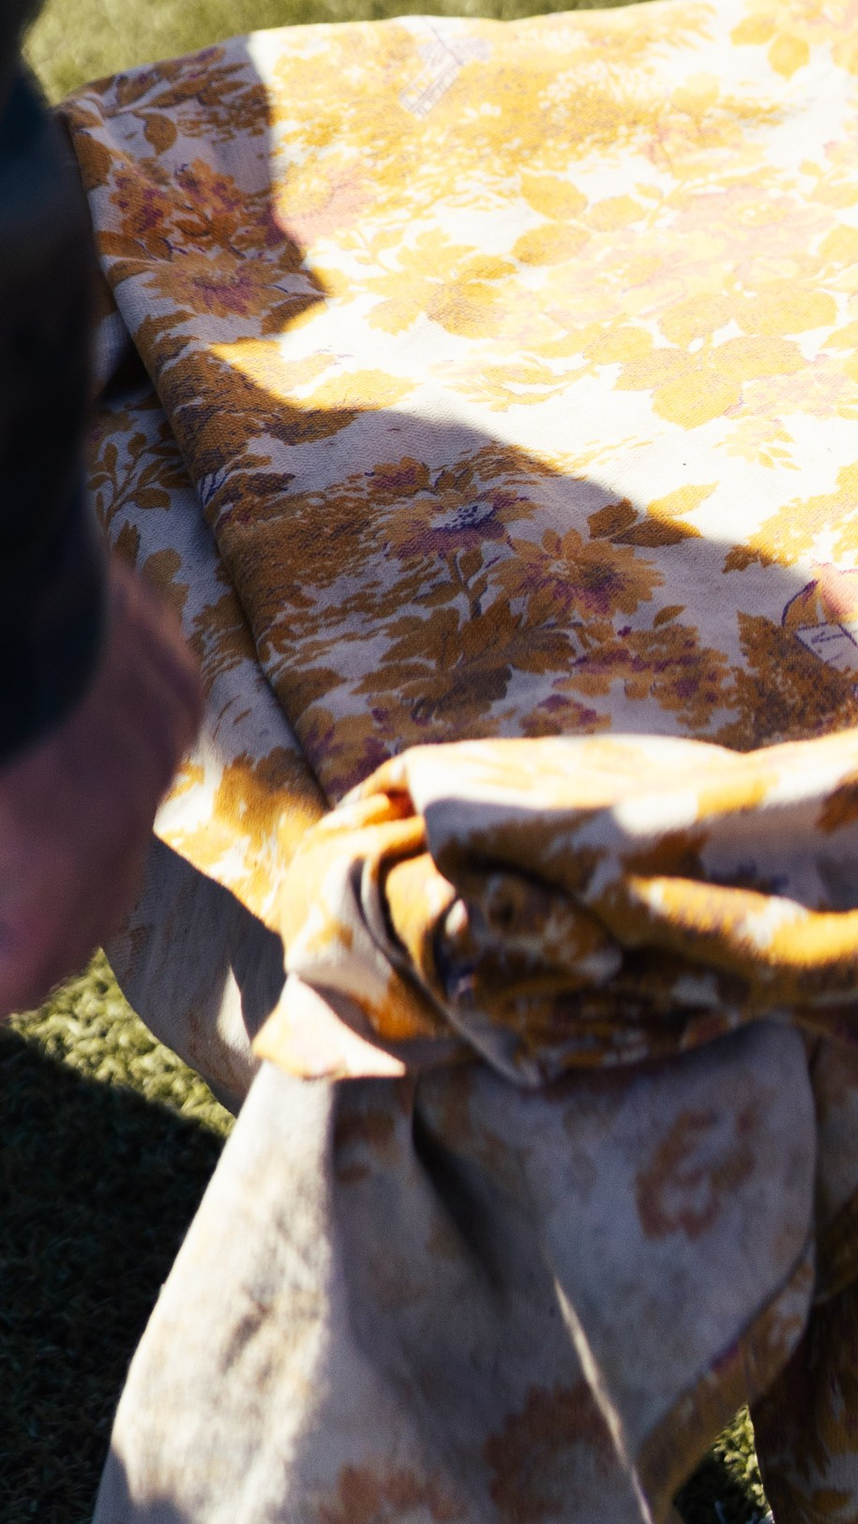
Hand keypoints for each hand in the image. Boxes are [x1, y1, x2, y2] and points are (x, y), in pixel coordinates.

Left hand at [0, 556, 200, 1015]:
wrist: (3, 547)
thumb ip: (2, 861)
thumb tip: (6, 923)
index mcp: (59, 851)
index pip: (34, 970)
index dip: (2, 976)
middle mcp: (130, 802)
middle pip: (97, 915)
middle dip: (36, 923)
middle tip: (4, 902)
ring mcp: (163, 732)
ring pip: (125, 823)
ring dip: (73, 835)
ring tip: (24, 805)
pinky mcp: (174, 674)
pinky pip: (146, 743)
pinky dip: (101, 758)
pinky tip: (51, 723)